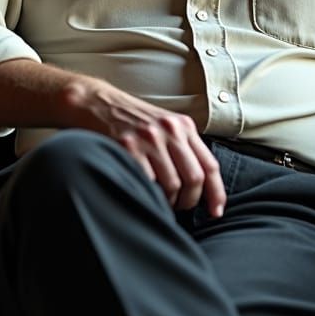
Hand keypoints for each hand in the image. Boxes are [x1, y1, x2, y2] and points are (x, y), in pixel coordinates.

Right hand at [67, 78, 226, 217]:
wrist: (98, 103)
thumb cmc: (134, 120)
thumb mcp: (165, 125)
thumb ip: (184, 147)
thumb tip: (202, 186)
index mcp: (183, 126)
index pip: (210, 165)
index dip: (216, 193)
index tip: (215, 212)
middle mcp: (170, 130)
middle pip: (194, 178)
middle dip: (189, 201)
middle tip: (179, 206)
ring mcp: (149, 138)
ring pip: (172, 185)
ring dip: (168, 202)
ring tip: (159, 200)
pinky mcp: (127, 146)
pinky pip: (147, 182)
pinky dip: (148, 194)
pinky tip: (143, 192)